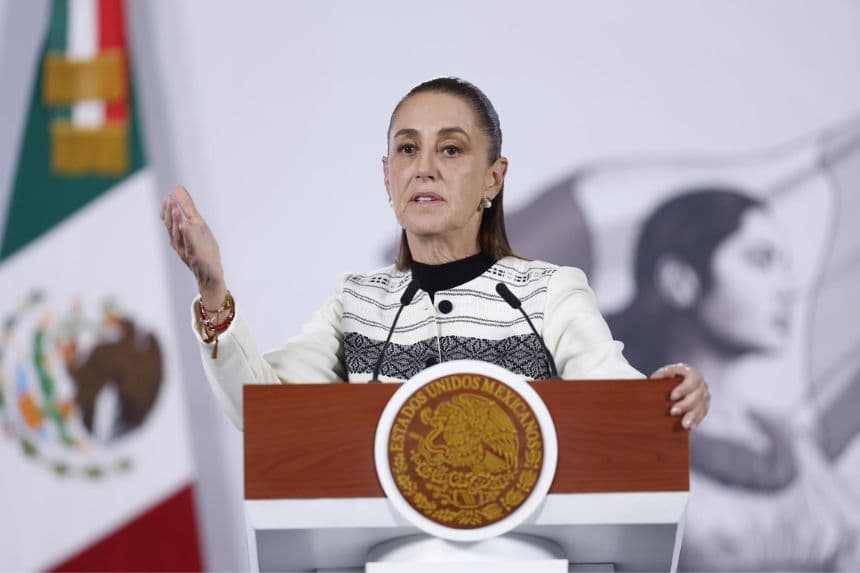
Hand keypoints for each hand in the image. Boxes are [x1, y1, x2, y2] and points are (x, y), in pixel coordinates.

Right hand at [160, 186, 226, 304]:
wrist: (211, 274)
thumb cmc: (203, 249)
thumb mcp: (197, 225)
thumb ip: (187, 208)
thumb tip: (177, 188)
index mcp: (178, 235)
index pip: (169, 221)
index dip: (168, 209)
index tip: (169, 196)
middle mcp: (179, 243)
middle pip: (172, 226)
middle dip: (171, 212)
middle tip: (170, 199)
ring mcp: (186, 251)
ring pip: (179, 236)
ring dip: (177, 222)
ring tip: (176, 209)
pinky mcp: (196, 257)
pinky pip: (190, 246)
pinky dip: (188, 236)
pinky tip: (186, 226)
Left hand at [651, 363, 709, 429]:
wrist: (666, 389)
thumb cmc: (662, 381)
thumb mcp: (659, 377)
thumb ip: (659, 377)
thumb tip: (654, 379)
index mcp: (689, 372)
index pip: (692, 378)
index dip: (684, 387)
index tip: (672, 396)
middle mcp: (699, 382)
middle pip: (697, 394)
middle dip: (685, 404)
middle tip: (673, 412)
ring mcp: (703, 395)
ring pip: (701, 406)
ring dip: (692, 415)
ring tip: (684, 424)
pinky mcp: (703, 406)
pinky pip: (702, 414)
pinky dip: (695, 420)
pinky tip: (689, 427)